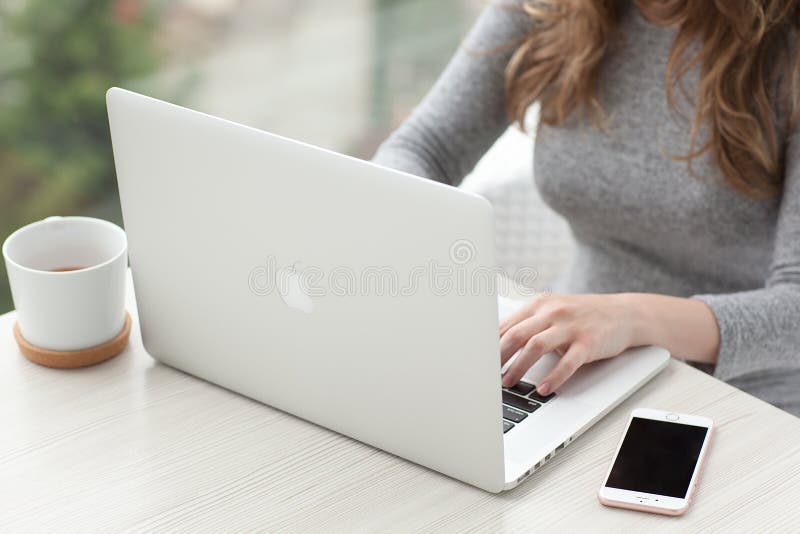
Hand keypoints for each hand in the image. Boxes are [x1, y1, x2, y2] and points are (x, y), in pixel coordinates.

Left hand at [499, 293, 640, 394]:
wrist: (625, 313)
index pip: (507, 324)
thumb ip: (529, 324)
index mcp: (540, 304)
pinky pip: (567, 362)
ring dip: (519, 367)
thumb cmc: (583, 316)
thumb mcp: (554, 312)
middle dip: (498, 357)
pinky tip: (543, 389)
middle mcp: (553, 312)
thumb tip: (497, 344)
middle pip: (516, 334)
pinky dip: (553, 377)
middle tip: (486, 374)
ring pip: (536, 346)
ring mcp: (571, 326)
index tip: (477, 360)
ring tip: (509, 382)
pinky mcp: (589, 342)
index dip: (490, 344)